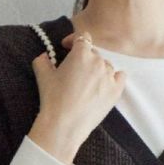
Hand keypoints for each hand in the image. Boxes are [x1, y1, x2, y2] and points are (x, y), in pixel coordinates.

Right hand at [27, 31, 125, 164]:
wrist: (64, 126)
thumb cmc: (53, 101)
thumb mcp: (43, 77)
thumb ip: (42, 61)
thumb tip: (43, 56)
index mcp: (81, 53)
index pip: (82, 37)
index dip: (74, 42)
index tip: (68, 48)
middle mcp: (97, 61)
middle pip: (94, 53)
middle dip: (84, 60)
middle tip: (75, 73)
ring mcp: (108, 76)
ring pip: (106, 66)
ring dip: (98, 71)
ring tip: (88, 84)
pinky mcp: (115, 91)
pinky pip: (120, 77)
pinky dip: (114, 78)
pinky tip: (106, 84)